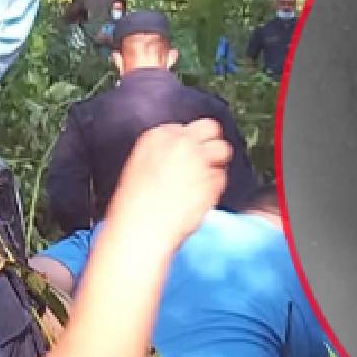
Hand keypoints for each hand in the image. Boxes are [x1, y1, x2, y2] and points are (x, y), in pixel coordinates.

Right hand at [108, 119, 232, 246]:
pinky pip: (222, 177)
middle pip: (210, 127)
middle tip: (204, 161)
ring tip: (203, 181)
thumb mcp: (139, 167)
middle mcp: (181, 142)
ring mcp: (199, 160)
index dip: (188, 143)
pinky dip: (214, 188)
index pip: (185, 127)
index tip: (184, 156)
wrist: (140, 229)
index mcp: (157, 136)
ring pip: (223, 149)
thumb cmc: (133, 205)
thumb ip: (163, 153)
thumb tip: (181, 155)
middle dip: (210, 143)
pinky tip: (198, 199)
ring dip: (216, 163)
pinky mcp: (212, 180)